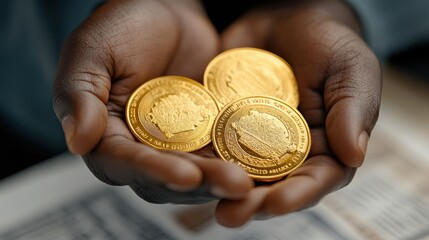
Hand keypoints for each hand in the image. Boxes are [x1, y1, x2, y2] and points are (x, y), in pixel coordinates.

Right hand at [53, 0, 252, 203]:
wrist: (165, 10)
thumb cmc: (122, 26)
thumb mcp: (91, 52)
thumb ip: (79, 95)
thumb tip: (78, 142)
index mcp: (106, 136)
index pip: (124, 163)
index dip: (153, 171)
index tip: (184, 175)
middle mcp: (140, 149)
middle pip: (166, 177)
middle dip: (200, 182)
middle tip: (233, 185)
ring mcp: (174, 145)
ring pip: (197, 172)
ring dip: (223, 179)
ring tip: (251, 181)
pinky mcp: (203, 135)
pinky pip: (220, 152)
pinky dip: (238, 160)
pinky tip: (262, 164)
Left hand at [215, 0, 380, 226]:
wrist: (288, 18)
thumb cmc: (328, 45)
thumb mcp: (350, 70)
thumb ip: (352, 110)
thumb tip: (355, 155)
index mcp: (324, 148)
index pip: (315, 180)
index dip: (298, 194)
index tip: (277, 202)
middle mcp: (287, 153)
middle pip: (272, 186)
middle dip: (252, 203)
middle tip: (231, 214)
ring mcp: (254, 141)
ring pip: (239, 171)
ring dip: (222, 188)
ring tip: (205, 200)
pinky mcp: (226, 125)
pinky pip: (212, 143)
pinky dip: (201, 156)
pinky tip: (185, 167)